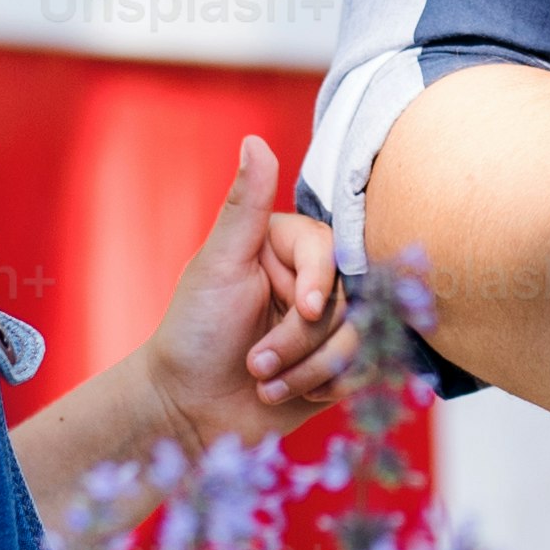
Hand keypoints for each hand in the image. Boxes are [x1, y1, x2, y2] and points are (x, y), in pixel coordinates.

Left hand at [135, 135, 364, 443]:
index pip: (329, 251)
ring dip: (309, 370)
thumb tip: (255, 140)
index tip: (304, 309)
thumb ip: (245, 205)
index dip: (320, 282)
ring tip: (264, 384)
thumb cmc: (193, 332)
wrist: (187, 409)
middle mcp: (311, 281)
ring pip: (358, 338)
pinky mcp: (336, 365)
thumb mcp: (217, 265)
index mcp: (285, 247)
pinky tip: (285, 395)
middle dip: (302, 340)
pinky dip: (325, 388)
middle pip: (348, 300)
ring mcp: (326, 326)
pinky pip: (362, 371)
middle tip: (256, 363)